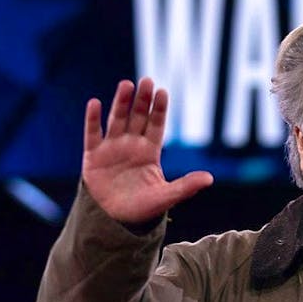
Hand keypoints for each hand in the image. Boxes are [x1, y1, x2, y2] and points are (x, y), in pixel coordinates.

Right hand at [82, 78, 212, 223]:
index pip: (156, 125)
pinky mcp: (93, 156)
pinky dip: (93, 119)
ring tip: (126, 85)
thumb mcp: (166, 196)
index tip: (163, 92)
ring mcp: (112, 148)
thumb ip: (186, 186)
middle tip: (147, 80)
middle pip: (138, 117)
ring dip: (121, 102)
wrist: (115, 221)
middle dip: (142, 100)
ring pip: (117, 120)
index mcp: (150, 152)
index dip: (159, 109)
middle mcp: (131, 145)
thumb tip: (210, 178)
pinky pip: (92, 134)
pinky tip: (94, 103)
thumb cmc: (143, 208)